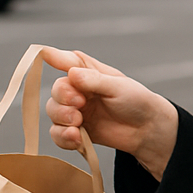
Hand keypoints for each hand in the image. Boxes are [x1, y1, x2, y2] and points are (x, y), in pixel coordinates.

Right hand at [40, 47, 178, 179]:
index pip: (65, 62)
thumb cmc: (136, 101)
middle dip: (63, 98)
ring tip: (77, 122)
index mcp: (87, 74)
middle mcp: (77, 91)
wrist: (147, 129)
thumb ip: (95, 81)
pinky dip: (63, 137)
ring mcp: (75, 112)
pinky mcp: (76, 132)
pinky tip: (76, 137)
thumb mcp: (118, 86)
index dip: (53, 58)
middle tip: (79, 103)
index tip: (45, 54)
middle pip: (56, 91)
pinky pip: (58, 135)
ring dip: (61, 117)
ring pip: (53, 113)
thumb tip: (71, 74)